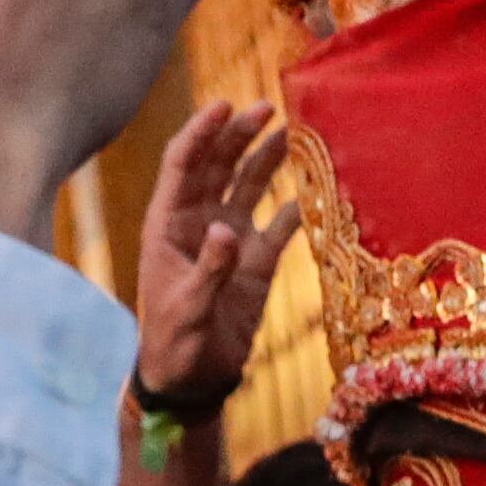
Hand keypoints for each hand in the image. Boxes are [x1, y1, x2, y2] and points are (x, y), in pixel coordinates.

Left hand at [135, 99, 300, 400]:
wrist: (192, 381)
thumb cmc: (174, 345)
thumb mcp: (186, 309)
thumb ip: (209, 270)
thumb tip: (227, 229)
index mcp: (168, 224)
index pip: (182, 164)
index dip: (201, 132)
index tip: (223, 104)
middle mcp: (198, 222)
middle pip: (218, 165)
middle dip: (239, 134)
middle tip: (267, 108)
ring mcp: (229, 238)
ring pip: (249, 185)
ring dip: (266, 158)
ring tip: (293, 131)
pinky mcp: (257, 261)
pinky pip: (279, 224)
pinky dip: (296, 204)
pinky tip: (317, 186)